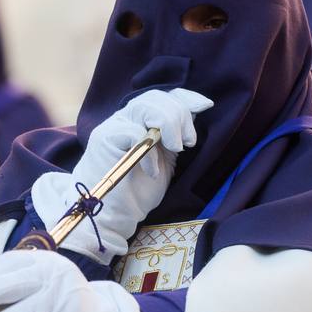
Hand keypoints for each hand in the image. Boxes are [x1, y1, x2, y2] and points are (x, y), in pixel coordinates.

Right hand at [31, 88, 211, 263]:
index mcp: (140, 121)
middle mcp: (126, 118)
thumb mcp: (165, 159)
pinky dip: (149, 152)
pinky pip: (134, 133)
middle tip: (188, 142)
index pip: (162, 97)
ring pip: (145, 107)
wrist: (113, 215)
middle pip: (156, 98)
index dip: (184, 97)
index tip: (205, 106)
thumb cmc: (137, 190)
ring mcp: (114, 126)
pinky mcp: (105, 139)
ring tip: (176, 149)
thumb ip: (174, 136)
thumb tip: (194, 111)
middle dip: (180, 115)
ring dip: (168, 125)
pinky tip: (152, 171)